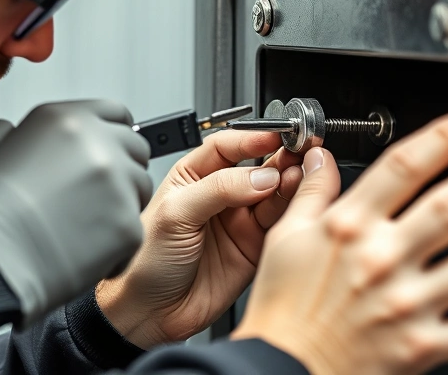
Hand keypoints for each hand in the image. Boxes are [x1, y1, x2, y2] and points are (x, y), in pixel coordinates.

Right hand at [0, 100, 152, 325]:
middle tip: (94, 197)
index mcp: (65, 120)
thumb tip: (10, 131)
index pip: (115, 114)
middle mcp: (96, 143)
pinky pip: (135, 230)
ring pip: (141, 188)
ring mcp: (116, 182)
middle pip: (135, 148)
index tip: (110, 151)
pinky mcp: (128, 223)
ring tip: (84, 227)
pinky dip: (116, 245)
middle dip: (122, 170)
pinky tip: (84, 252)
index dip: (114, 135)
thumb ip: (8, 135)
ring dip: (122, 205)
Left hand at [97, 130, 304, 347]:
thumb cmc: (145, 261)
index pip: (228, 146)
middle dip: (281, 157)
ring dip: (291, 182)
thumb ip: (218, 189)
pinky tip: (300, 200)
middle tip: (300, 153)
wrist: (150, 312)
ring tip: (302, 176)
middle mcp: (221, 195)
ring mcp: (240, 221)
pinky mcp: (255, 247)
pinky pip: (281, 223)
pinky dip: (293, 211)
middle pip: (259, 166)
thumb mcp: (176, 214)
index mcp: (194, 176)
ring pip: (275, 193)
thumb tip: (260, 175)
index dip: (254, 138)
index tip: (277, 135)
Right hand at [232, 111, 447, 374]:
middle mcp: (380, 260)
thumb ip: (312, 194)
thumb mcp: (286, 238)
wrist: (283, 368)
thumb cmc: (283, 306)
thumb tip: (320, 158)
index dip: (442, 140)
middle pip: (447, 211)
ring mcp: (403, 304)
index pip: (402, 168)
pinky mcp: (418, 347)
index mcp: (348, 227)